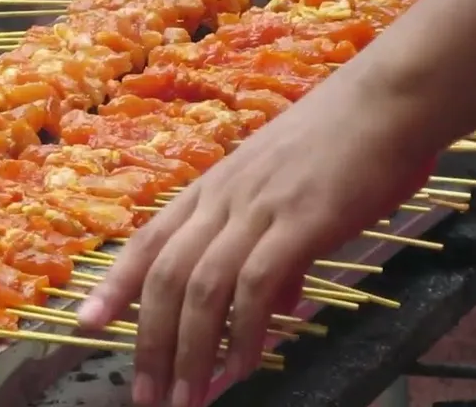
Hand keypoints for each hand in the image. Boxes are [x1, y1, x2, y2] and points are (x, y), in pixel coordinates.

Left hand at [77, 76, 436, 406]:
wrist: (389, 98)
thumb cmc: (343, 142)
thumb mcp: (288, 191)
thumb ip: (274, 246)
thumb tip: (276, 301)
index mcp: (212, 188)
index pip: (148, 241)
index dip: (115, 285)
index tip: (86, 323)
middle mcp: (222, 199)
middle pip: (165, 276)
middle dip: (149, 342)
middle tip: (143, 395)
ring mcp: (258, 208)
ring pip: (201, 288)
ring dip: (189, 352)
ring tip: (185, 400)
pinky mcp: (300, 221)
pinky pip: (256, 286)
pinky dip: (244, 333)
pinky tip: (242, 367)